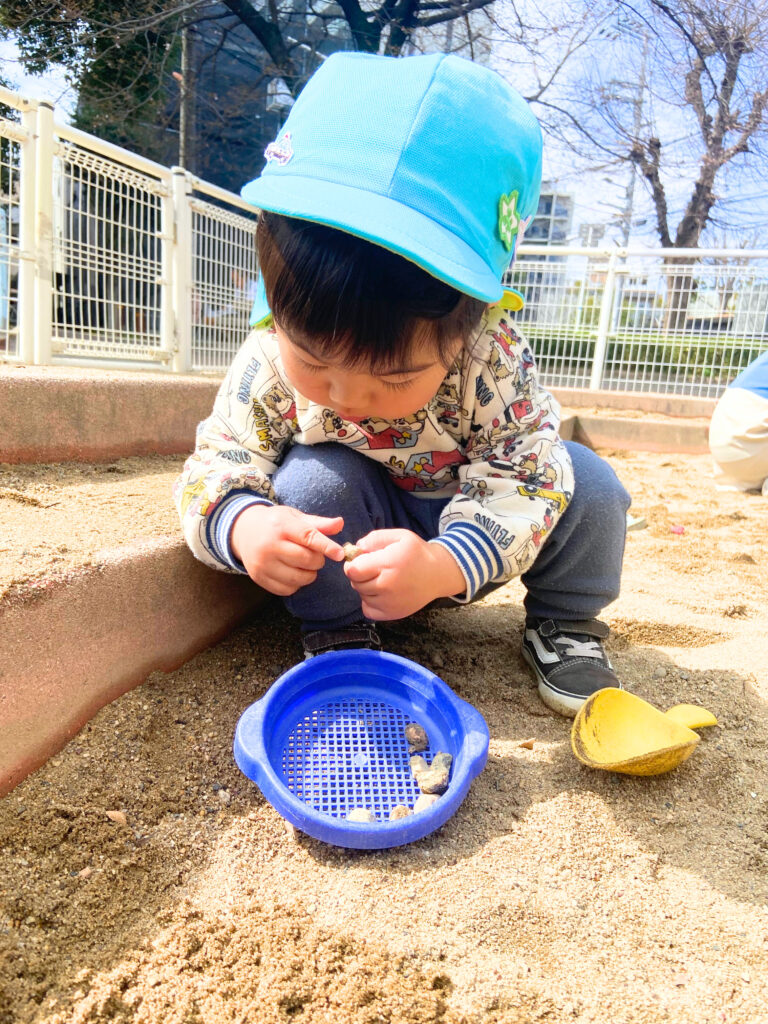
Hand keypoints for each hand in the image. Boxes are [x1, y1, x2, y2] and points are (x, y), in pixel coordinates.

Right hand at [230, 504, 344, 595]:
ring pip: (298, 578)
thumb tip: (340, 524)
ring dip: (309, 574)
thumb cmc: (276, 523)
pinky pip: (287, 589)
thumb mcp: (295, 517)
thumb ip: (318, 523)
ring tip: (304, 564)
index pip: (308, 537)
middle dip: (318, 560)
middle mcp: (269, 545)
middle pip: (306, 560)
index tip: (340, 554)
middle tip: (315, 555)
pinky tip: (292, 572)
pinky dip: (296, 584)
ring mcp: (262, 563)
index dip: (327, 547)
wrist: (243, 531)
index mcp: (281, 526)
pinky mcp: (258, 578)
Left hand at [344, 528, 464, 619]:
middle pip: (355, 583)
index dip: (352, 564)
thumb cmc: (418, 553)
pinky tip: (380, 593)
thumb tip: (357, 547)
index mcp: (388, 564)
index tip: (360, 560)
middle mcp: (387, 586)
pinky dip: (370, 602)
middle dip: (359, 575)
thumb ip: (376, 538)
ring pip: (362, 596)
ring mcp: (389, 603)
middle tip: (372, 569)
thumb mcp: (400, 536)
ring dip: (365, 588)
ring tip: (380, 579)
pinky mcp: (392, 614)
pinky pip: (368, 610)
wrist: (439, 574)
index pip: (353, 570)